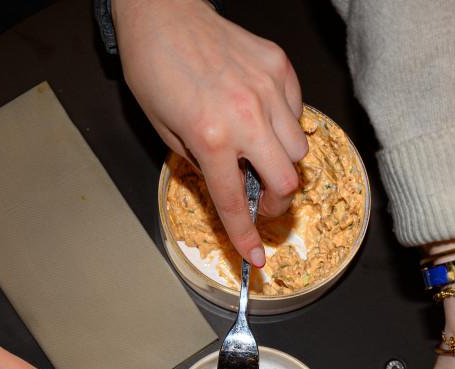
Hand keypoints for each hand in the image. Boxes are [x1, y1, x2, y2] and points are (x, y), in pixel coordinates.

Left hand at [114, 0, 308, 265]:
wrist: (163, 13)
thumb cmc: (155, 67)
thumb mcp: (165, 129)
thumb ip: (201, 161)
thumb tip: (229, 184)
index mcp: (210, 137)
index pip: (235, 201)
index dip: (246, 236)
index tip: (257, 257)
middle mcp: (245, 116)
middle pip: (286, 180)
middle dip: (277, 200)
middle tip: (262, 199)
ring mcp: (267, 90)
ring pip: (298, 148)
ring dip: (282, 162)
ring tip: (259, 152)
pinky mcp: (279, 67)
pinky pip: (297, 111)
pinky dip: (285, 123)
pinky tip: (262, 117)